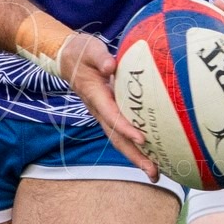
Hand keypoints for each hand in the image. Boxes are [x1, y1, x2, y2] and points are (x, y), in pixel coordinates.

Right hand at [57, 32, 159, 181]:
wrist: (68, 58)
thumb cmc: (81, 52)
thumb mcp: (90, 49)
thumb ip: (100, 57)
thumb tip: (111, 65)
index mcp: (95, 96)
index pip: (111, 115)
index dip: (126, 128)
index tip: (142, 139)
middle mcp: (99, 110)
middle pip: (116, 138)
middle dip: (134, 156)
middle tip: (152, 172)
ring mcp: (104, 114)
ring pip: (119, 140)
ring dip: (136, 158)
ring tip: (155, 174)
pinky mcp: (110, 113)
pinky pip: (122, 134)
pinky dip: (135, 147)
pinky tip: (152, 155)